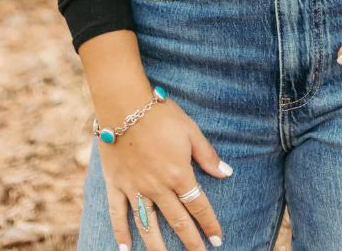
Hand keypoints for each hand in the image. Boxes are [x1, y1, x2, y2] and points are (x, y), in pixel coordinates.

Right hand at [98, 92, 231, 249]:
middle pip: (176, 221)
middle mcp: (158, 186)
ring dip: (158, 247)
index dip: (209, 224)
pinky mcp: (116, 184)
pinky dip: (121, 233)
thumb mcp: (190, 130)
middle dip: (190, 241)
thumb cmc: (160, 114)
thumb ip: (207, 155)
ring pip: (148, 225)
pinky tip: (126, 250)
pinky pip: (118, 213)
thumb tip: (226, 173)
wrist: (124, 104)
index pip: (198, 205)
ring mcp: (135, 188)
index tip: (217, 239)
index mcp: (178, 173)